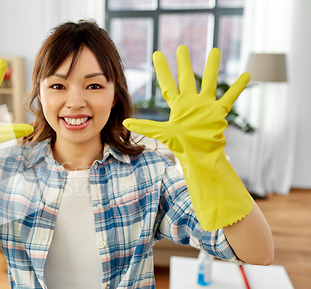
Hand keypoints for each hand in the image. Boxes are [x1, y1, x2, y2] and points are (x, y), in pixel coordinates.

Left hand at [123, 45, 249, 160]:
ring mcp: (206, 105)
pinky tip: (246, 75)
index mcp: (177, 105)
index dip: (162, 69)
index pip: (167, 82)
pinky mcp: (218, 112)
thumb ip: (145, 125)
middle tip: (182, 47)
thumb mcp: (162, 133)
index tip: (157, 54)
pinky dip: (238, 87)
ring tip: (214, 50)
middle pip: (187, 77)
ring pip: (210, 81)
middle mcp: (191, 102)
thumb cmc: (182, 146)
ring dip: (212, 66)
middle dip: (183, 63)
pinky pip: (230, 97)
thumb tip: (126, 121)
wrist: (200, 156)